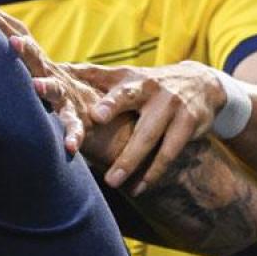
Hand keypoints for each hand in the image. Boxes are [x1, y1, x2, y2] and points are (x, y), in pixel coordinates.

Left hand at [0, 6, 99, 155]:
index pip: (24, 42)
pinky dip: (74, 136)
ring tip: (38, 87)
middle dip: (26, 50)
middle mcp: (54, 77)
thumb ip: (19, 57)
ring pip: (56, 91)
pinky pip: (75, 128)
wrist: (104, 110)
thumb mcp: (40, 70)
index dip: (6, 27)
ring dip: (47, 88)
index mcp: (42, 65)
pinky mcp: (79, 119)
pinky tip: (70, 146)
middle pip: (38, 60)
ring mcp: (67, 97)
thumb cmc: (64, 89)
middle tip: (13, 41)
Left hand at [70, 62, 227, 194]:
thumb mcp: (125, 75)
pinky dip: (154, 172)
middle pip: (135, 114)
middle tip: (103, 155)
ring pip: (150, 139)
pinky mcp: (188, 124)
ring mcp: (172, 107)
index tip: (95, 115)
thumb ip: (93, 76)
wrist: (200, 83)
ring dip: (131, 163)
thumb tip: (56, 67)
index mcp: (131, 80)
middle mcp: (152, 91)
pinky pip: (169, 152)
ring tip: (112, 183)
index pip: (117, 91)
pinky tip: (140, 187)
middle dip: (122, 136)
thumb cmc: (148, 84)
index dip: (109, 103)